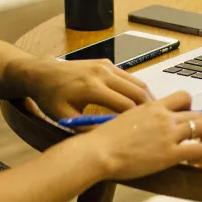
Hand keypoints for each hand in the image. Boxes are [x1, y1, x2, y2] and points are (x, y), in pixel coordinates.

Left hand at [24, 58, 154, 121]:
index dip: (137, 119)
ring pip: (136, 82)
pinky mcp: (107, 62)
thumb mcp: (64, 117)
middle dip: (149, 108)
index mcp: (92, 88)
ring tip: (153, 113)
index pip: (125, 105)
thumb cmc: (51, 98)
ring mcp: (106, 65)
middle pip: (136, 91)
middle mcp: (103, 73)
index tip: (145, 131)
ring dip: (147, 97)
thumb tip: (110, 139)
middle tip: (158, 123)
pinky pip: (128, 76)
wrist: (43, 73)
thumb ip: (87, 128)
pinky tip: (139, 101)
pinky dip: (137, 88)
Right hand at [85, 91, 201, 179]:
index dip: (191, 107)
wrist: (99, 151)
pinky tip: (196, 161)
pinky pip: (198, 149)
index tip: (187, 118)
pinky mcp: (170, 153)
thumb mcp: (126, 117)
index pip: (183, 96)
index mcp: (153, 106)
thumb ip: (141, 117)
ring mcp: (169, 134)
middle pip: (198, 113)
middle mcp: (165, 116)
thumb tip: (145, 125)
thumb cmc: (105, 138)